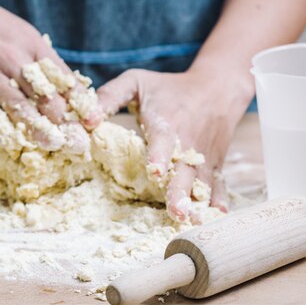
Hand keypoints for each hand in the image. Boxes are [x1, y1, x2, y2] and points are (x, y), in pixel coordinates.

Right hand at [0, 0, 89, 150]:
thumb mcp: (25, 35)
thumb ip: (44, 61)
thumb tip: (70, 90)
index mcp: (33, 45)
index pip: (63, 77)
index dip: (79, 101)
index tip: (92, 120)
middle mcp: (13, 59)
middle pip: (44, 96)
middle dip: (63, 122)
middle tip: (76, 142)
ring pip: (18, 109)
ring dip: (37, 130)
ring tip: (51, 145)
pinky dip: (2, 130)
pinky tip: (14, 143)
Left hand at [90, 68, 251, 222]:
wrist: (217, 87)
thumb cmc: (169, 87)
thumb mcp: (136, 81)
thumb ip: (109, 97)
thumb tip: (86, 120)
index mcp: (167, 122)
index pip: (163, 140)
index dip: (159, 155)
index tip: (155, 172)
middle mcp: (188, 142)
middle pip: (184, 170)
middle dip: (180, 192)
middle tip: (177, 212)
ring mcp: (204, 155)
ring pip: (203, 181)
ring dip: (199, 203)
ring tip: (195, 222)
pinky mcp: (215, 163)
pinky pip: (219, 183)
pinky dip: (220, 198)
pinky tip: (218, 215)